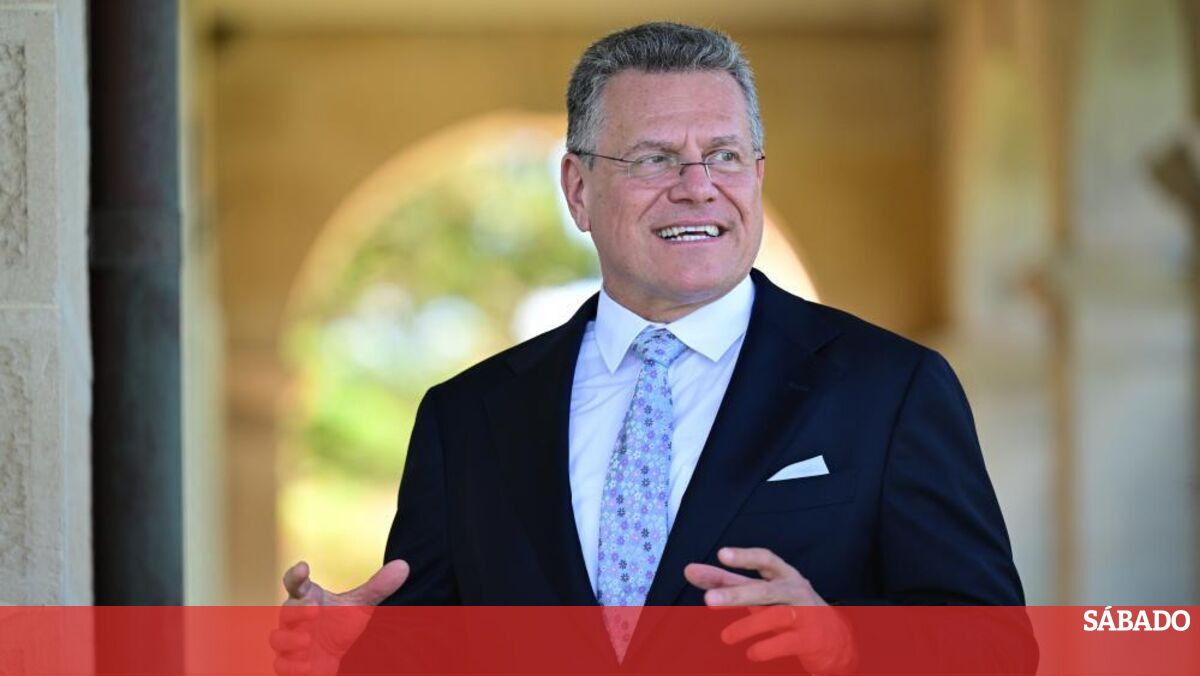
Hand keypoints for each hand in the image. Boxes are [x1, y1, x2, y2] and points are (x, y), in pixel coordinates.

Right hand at [271, 560, 409, 675]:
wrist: (330, 657)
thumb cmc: (338, 625)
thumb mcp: (359, 607)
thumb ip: (377, 588)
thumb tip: (404, 566)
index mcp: (307, 598)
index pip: (295, 582)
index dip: (296, 574)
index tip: (304, 567)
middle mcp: (294, 618)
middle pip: (286, 610)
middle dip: (297, 610)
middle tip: (315, 609)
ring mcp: (289, 641)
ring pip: (277, 638)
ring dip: (289, 639)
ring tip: (306, 640)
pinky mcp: (289, 663)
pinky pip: (281, 665)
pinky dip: (291, 666)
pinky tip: (307, 666)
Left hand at [684, 547, 854, 673]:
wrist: (835, 640)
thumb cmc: (790, 608)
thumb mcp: (762, 592)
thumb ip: (727, 582)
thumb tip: (690, 570)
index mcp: (784, 575)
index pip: (766, 559)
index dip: (745, 557)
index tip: (721, 554)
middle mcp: (796, 591)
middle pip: (765, 590)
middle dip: (736, 595)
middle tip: (707, 600)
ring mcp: (806, 615)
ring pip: (774, 617)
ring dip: (746, 627)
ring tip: (725, 637)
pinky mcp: (810, 639)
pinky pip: (784, 643)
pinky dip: (765, 648)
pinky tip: (751, 652)